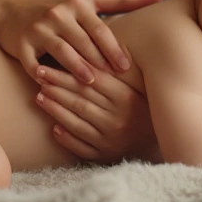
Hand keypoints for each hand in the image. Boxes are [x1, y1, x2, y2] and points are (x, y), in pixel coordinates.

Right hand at [0, 0, 160, 83]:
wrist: (10, 5)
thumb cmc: (57, 6)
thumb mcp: (88, 1)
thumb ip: (121, 3)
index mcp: (78, 5)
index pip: (100, 29)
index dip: (114, 48)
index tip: (128, 66)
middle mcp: (59, 14)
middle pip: (83, 41)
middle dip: (100, 59)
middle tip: (116, 77)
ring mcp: (39, 28)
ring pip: (61, 51)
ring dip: (76, 67)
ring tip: (90, 81)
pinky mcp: (22, 43)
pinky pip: (33, 62)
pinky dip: (42, 74)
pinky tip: (51, 86)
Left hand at [32, 65, 156, 163]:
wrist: (162, 142)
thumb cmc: (144, 109)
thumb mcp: (137, 88)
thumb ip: (117, 72)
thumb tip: (97, 46)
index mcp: (126, 98)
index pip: (91, 82)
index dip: (67, 73)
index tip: (47, 66)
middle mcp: (118, 118)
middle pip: (81, 100)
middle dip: (56, 87)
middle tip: (39, 76)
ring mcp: (111, 139)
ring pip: (77, 122)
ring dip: (56, 109)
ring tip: (39, 96)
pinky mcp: (106, 156)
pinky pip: (82, 148)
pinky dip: (67, 138)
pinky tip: (54, 128)